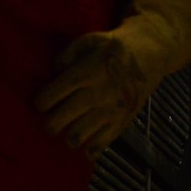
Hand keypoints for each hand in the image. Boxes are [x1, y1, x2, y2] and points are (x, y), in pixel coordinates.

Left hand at [36, 0, 190, 153]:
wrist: (149, 54)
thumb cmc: (112, 47)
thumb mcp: (88, 40)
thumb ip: (66, 55)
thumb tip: (53, 74)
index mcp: (86, 71)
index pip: (54, 93)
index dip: (41, 102)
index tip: (40, 104)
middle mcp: (97, 93)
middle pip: (61, 119)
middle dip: (49, 125)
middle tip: (49, 123)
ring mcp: (110, 110)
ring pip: (77, 136)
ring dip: (68, 137)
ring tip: (68, 132)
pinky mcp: (122, 122)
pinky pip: (100, 145)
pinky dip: (89, 149)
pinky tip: (86, 143)